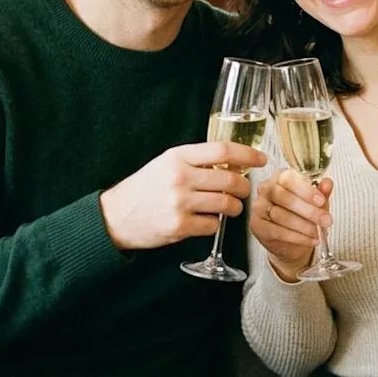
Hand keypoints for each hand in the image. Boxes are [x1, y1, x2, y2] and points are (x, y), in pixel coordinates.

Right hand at [99, 142, 267, 250]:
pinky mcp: (179, 226)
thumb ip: (195, 161)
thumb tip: (232, 162)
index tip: (261, 159)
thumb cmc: (145, 187)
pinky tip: (206, 220)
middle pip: (230, 179)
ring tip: (230, 207)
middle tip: (244, 190)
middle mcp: (180, 177)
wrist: (116, 216)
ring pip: (226, 204)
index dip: (247, 154)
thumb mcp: (166, 163)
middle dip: (244, 187)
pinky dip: (215, 224)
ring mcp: (180, 203)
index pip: (222, 150)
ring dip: (234, 207)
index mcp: (178, 157)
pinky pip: (213, 225)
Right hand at [250, 169, 332, 281]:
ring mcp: (258, 207)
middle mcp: (265, 188)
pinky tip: (311, 240)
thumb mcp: (316, 204)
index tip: (321, 201)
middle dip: (308, 210)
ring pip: (281, 216)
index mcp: (280, 176)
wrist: (291, 242)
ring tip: (318, 232)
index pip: (289, 179)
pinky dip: (297, 237)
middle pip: (284, 197)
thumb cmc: (303, 216)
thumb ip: (321, 193)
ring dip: (304, 226)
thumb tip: (328, 183)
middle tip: (326, 220)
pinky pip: (277, 231)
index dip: (306, 190)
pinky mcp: (256, 226)